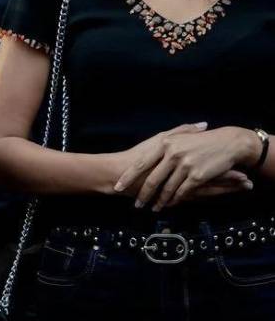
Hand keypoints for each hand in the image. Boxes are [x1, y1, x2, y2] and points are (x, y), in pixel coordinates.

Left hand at [115, 124, 259, 210]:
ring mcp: (185, 165)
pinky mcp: (197, 176)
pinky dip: (174, 200)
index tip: (118, 187)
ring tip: (152, 208)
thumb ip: (162, 146)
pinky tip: (170, 205)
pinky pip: (182, 191)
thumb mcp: (178, 138)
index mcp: (164, 143)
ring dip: (159, 200)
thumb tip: (143, 159)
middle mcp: (172, 153)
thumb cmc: (200, 141)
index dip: (128, 176)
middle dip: (143, 194)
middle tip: (136, 205)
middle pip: (152, 179)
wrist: (227, 143)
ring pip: (167, 188)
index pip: (141, 163)